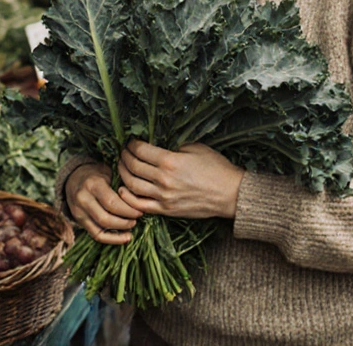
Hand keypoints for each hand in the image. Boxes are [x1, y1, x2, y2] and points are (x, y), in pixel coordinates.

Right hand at [65, 162, 141, 244]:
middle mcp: (83, 199)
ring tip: (132, 225)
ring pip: (100, 229)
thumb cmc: (98, 174)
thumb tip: (140, 202)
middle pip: (106, 218)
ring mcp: (78, 212)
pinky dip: (112, 239)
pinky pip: (96, 235)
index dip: (128, 210)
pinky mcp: (79, 221)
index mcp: (92, 184)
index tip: (140, 211)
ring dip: (120, 231)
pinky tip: (125, 237)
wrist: (75, 177)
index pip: (112, 203)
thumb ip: (121, 186)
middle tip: (137, 219)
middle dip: (125, 222)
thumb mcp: (109, 173)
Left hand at [118, 141, 244, 219]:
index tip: (130, 141)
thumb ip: (174, 145)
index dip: (131, 144)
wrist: (230, 194)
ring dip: (122, 174)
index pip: (140, 150)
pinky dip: (128, 197)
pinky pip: (140, 205)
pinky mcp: (166, 210)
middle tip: (123, 151)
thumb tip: (157, 142)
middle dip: (124, 156)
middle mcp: (163, 179)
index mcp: (170, 161)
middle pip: (132, 166)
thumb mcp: (195, 147)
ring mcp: (163, 197)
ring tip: (122, 166)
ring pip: (131, 185)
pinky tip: (124, 189)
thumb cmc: (216, 168)